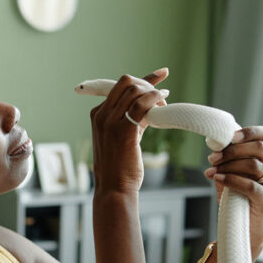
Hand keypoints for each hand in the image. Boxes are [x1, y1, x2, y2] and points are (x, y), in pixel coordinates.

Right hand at [89, 69, 169, 192]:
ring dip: (153, 92)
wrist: (114, 188)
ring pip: (134, 91)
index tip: (160, 74)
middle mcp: (101, 115)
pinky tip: (163, 104)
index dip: (142, 79)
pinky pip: (141, 104)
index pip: (119, 87)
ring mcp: (110, 122)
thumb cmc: (119, 167)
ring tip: (165, 104)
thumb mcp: (122, 139)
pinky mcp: (123, 130)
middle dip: (148, 84)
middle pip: (126, 83)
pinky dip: (155, 99)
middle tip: (162, 96)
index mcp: (98, 114)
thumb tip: (151, 110)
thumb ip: (133, 122)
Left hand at [203, 126, 262, 259]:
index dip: (249, 132)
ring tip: (211, 171)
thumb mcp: (230, 175)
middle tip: (212, 158)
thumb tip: (214, 147)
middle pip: (258, 148)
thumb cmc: (236, 200)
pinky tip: (217, 179)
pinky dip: (231, 179)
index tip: (230, 137)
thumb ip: (226, 161)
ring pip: (253, 165)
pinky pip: (249, 185)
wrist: (242, 229)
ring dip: (228, 165)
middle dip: (232, 150)